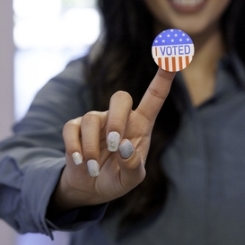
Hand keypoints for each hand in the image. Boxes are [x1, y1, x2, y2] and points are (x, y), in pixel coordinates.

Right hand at [51, 68, 174, 210]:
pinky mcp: (75, 128)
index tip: (172, 56)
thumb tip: (125, 146)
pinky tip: (80, 163)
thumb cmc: (118, 177)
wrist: (91, 188)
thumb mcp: (131, 179)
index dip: (164, 76)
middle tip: (114, 145)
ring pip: (91, 118)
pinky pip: (71, 128)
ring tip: (94, 168)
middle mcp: (119, 117)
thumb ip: (133, 165)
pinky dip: (74, 147)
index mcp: (141, 124)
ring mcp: (97, 121)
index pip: (155, 95)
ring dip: (92, 146)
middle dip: (116, 120)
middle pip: (120, 98)